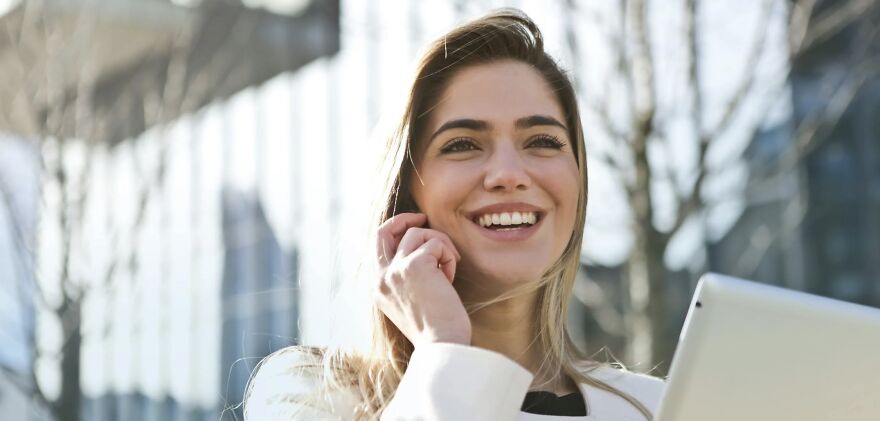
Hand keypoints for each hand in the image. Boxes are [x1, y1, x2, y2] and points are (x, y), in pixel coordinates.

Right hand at [374, 213, 470, 346]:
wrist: (442, 345)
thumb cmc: (437, 329)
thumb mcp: (413, 303)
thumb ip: (408, 279)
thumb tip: (424, 252)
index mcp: (379, 289)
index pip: (378, 247)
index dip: (396, 231)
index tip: (415, 228)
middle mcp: (382, 278)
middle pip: (384, 231)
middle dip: (404, 219)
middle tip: (423, 218)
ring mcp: (395, 270)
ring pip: (418, 234)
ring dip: (440, 245)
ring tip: (449, 268)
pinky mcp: (414, 265)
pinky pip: (436, 243)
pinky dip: (448, 256)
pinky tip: (451, 278)